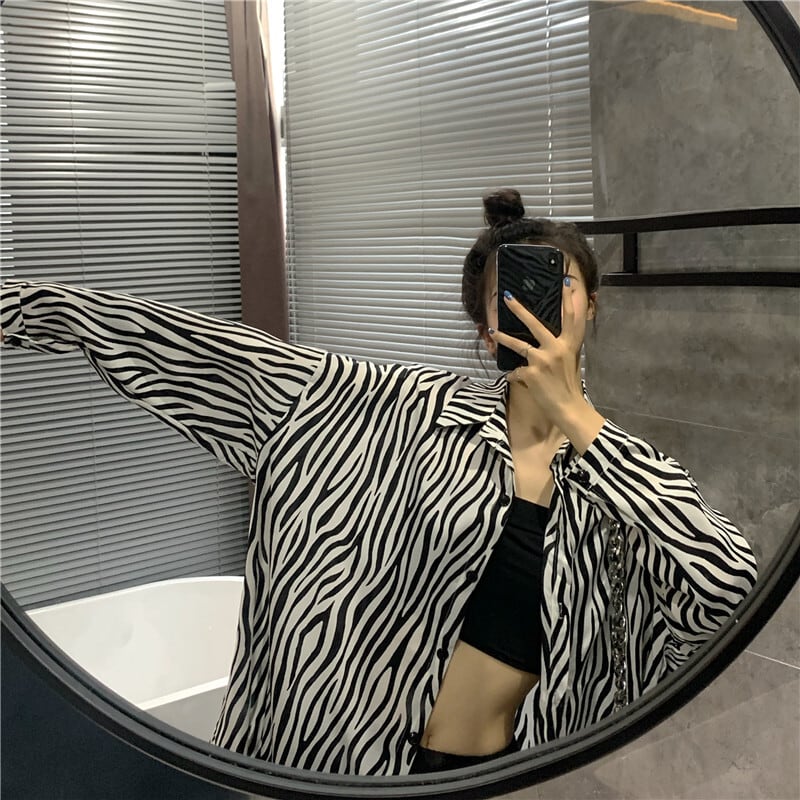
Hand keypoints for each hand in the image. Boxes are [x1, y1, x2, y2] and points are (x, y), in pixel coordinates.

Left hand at [488, 278, 584, 427]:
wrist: (568, 408)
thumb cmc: (568, 386)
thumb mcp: (570, 361)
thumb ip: (562, 346)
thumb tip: (550, 337)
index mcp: (569, 345)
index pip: (571, 318)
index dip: (569, 300)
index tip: (564, 282)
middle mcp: (557, 348)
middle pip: (535, 323)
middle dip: (519, 309)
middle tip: (507, 296)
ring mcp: (543, 360)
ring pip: (518, 344)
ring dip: (503, 337)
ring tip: (493, 331)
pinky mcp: (531, 373)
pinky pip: (516, 371)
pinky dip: (515, 375)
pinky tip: (519, 380)